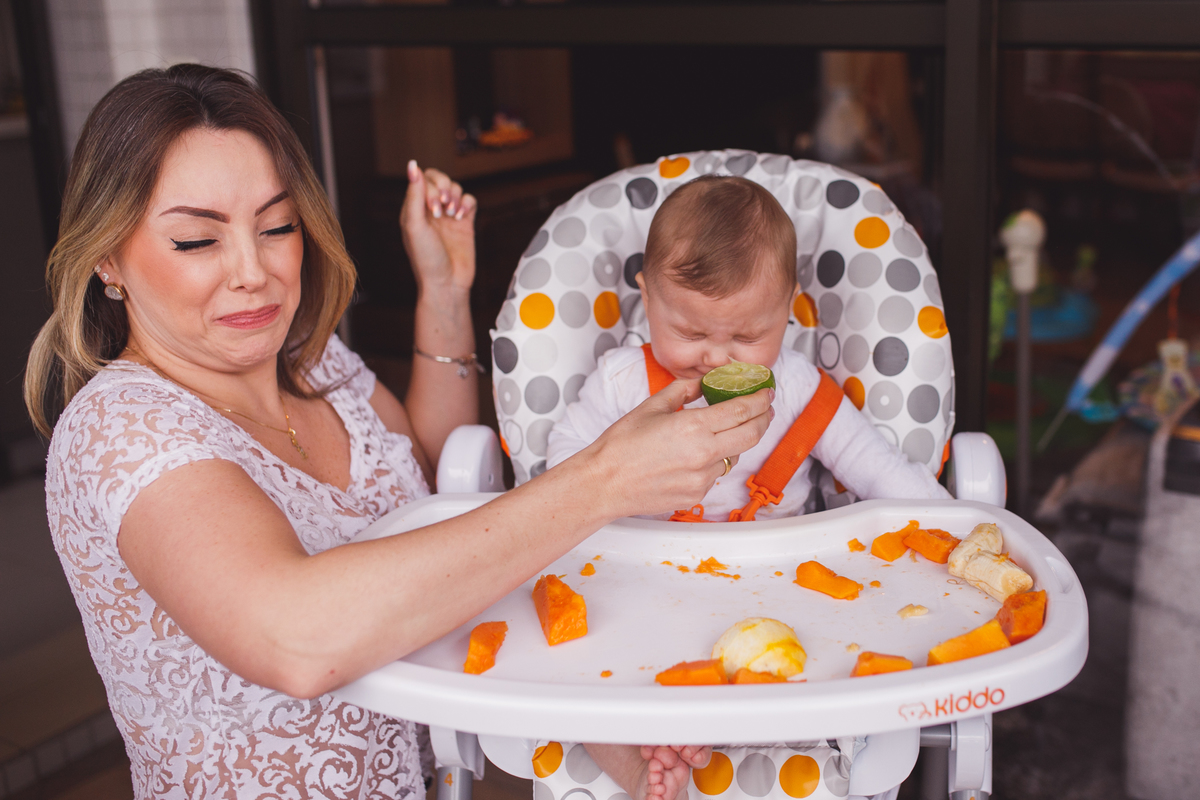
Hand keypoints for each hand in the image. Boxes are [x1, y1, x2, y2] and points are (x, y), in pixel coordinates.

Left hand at [399, 160, 477, 294]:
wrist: (447, 284)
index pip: (422, 180)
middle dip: (444, 189)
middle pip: (440, 180)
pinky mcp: (465, 223)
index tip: (433, 209)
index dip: (431, 188)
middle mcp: (430, 210)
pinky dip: (467, 204)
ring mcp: (448, 216)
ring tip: (453, 214)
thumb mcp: (415, 225)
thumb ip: (414, 194)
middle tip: (444, 208)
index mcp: (414, 210)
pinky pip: (469, 201)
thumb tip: (412, 165)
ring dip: (456, 197)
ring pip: (455, 188)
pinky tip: (461, 218)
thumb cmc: (426, 259)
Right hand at [585, 380, 773, 518]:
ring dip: (735, 442)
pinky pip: (715, 474)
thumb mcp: (651, 407)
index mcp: (693, 427)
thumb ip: (683, 391)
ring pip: (733, 456)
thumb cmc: (621, 446)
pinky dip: (713, 462)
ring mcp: (702, 478)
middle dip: (763, 419)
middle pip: (752, 435)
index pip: (741, 411)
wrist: (604, 483)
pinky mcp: (697, 495)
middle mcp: (703, 454)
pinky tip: (695, 456)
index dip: (759, 400)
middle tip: (765, 409)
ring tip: (722, 432)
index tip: (766, 393)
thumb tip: (701, 383)